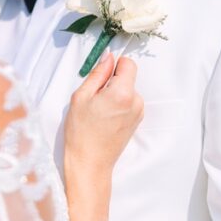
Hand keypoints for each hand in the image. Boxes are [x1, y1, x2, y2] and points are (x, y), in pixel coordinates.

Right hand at [63, 52, 143, 199]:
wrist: (90, 163)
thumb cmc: (81, 132)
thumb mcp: (81, 97)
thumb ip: (98, 74)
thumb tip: (109, 57)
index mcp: (123, 93)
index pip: (129, 64)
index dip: (114, 66)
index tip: (102, 76)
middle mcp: (136, 102)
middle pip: (128, 78)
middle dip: (112, 82)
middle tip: (94, 98)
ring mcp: (138, 113)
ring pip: (127, 90)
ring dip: (115, 94)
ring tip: (98, 111)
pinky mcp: (137, 121)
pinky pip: (129, 103)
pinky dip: (118, 105)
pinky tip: (105, 118)